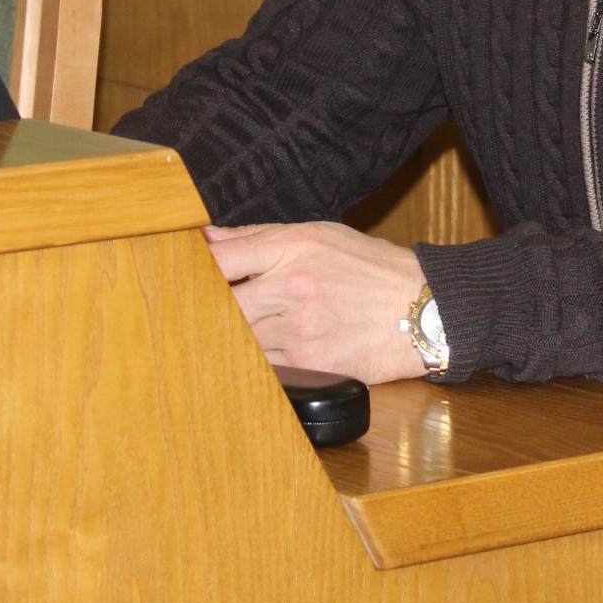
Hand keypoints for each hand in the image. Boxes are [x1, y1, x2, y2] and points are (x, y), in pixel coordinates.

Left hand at [205, 221, 429, 383]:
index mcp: (294, 249)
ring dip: (227, 339)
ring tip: (224, 334)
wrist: (425, 311)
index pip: (221, 259)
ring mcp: (300, 332)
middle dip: (204, 310)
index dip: (193, 269)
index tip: (177, 275)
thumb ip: (258, 236)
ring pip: (237, 340)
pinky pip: (262, 368)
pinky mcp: (310, 367)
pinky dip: (253, 362)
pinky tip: (254, 356)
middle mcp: (293, 289)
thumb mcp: (320, 235)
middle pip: (221, 305)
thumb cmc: (372, 269)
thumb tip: (207, 237)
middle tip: (189, 314)